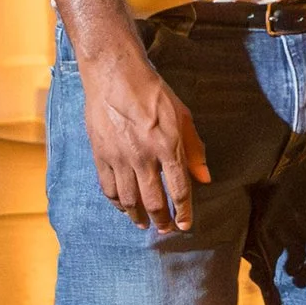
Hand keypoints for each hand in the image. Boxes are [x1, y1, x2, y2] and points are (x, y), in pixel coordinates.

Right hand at [82, 42, 209, 234]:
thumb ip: (194, 149)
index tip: (185, 225)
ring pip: (129, 200)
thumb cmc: (152, 92)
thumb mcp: (182, 116)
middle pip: (154, 201)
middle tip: (165, 230)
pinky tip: (123, 207)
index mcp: (168, 146)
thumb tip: (204, 179)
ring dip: (138, 217)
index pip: (179, 190)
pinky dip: (117, 203)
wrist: (115, 74)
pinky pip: (108, 188)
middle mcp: (144, 156)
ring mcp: (120, 157)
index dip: (183, 213)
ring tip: (144, 224)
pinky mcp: (100, 154)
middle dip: (162, 221)